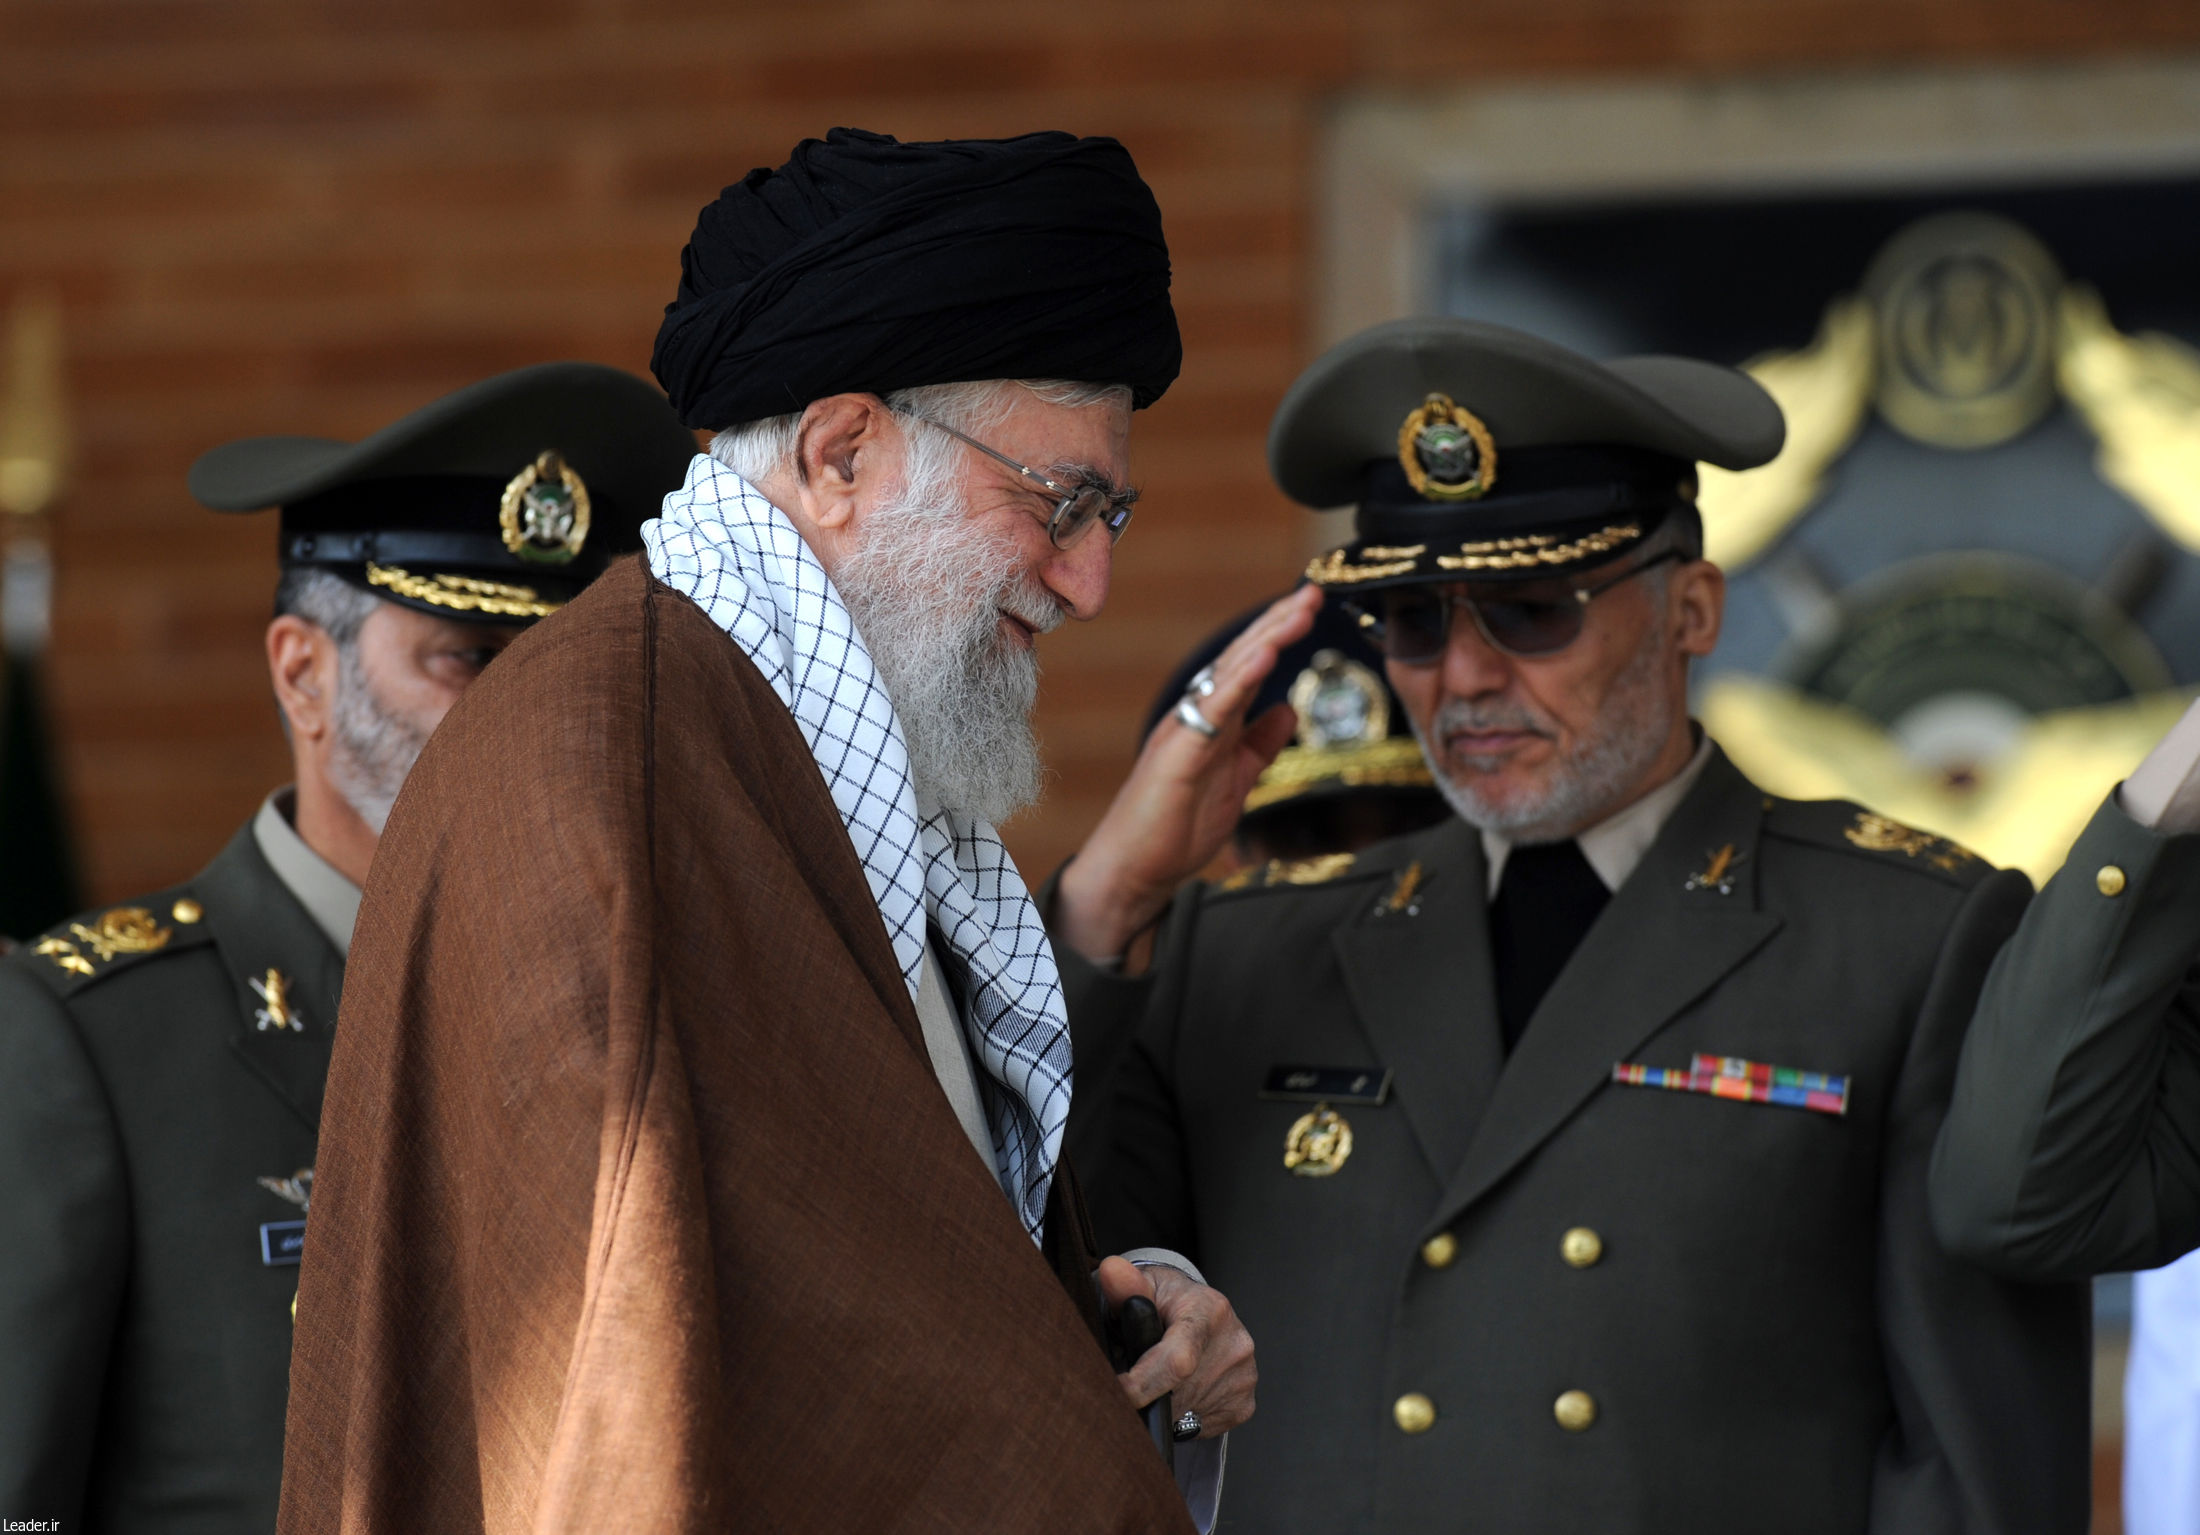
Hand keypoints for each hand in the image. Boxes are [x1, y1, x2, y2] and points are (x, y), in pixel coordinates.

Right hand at [1056, 586, 1322, 961]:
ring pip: (1230, 673)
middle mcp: (1197, 713)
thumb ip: (1260, 743)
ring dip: (1266, 638)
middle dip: (1279, 622)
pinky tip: (1266, 657)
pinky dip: (1241, 680)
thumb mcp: (1238, 778)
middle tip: (1313, 591)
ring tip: (1298, 610)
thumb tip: (1289, 709)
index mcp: (1212, 719)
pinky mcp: (1179, 751)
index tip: (1310, 605)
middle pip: (1242, 657)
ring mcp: (1185, 729)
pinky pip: (1214, 709)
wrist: (1136, 869)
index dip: (1280, 634)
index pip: (1250, 666)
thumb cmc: (1176, 826)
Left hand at [1096, 1254, 1256, 1438]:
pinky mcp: (1244, 1403)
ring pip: (1185, 1413)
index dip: (1141, 1383)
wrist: (1194, 1313)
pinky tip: (1178, 1391)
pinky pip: (1199, 1426)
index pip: (1178, 1361)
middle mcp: (1235, 1343)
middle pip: (1176, 1394)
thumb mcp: (1141, 1288)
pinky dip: (1181, 1417)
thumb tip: (1112, 1270)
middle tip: (1132, 1380)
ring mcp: (1244, 1376)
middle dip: (1146, 1395)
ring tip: (1156, 1380)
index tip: (1116, 1390)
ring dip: (1162, 1408)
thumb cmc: (1160, 1302)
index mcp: (1210, 1309)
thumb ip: (1125, 1287)